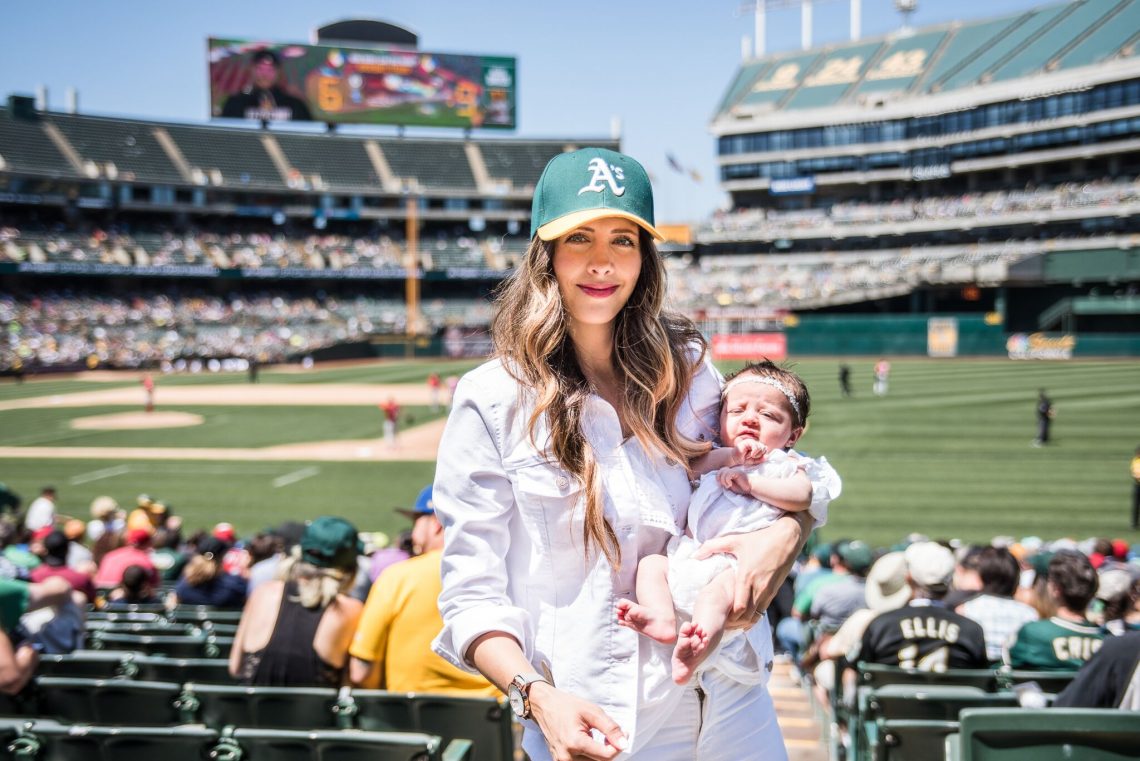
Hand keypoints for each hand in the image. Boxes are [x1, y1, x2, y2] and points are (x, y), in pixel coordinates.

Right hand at [529, 682, 627, 760]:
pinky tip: (587, 742)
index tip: (623, 733)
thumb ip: (610, 728)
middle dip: (609, 750)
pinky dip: (589, 755)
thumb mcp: (592, 711)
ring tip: (595, 736)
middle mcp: (567, 757)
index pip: (606, 756)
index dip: (618, 746)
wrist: (543, 705)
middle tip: (610, 734)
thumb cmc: (567, 706)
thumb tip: (624, 744)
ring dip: (599, 754)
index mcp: (575, 743)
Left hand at [693, 512, 810, 630]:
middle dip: (735, 622)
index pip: (738, 608)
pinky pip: (763, 609)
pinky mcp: (774, 591)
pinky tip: (745, 614)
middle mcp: (758, 587)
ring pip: (756, 615)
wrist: (787, 538)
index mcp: (746, 577)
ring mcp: (768, 590)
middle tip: (723, 623)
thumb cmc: (759, 539)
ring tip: (732, 621)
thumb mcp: (735, 540)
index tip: (720, 616)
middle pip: (747, 616)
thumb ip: (713, 546)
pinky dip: (754, 615)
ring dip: (745, 620)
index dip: (729, 617)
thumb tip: (694, 555)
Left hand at [716, 467, 750, 495]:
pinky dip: (727, 480)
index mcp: (730, 472)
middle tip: (724, 485)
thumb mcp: (731, 486)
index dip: (718, 476)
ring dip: (723, 481)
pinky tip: (730, 484)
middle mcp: (732, 470)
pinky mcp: (738, 473)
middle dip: (719, 478)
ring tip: (728, 486)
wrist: (751, 487)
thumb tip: (718, 480)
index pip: (721, 470)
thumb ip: (725, 482)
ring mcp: (735, 471)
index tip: (720, 484)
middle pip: (721, 470)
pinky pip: (729, 474)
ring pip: (724, 472)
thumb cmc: (742, 487)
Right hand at [733, 439, 766, 464]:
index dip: (763, 454)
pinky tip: (751, 454)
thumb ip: (761, 459)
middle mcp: (755, 442)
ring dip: (756, 454)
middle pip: (764, 448)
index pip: (765, 449)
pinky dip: (754, 452)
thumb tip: (767, 456)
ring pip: (760, 447)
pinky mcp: (747, 442)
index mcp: (757, 446)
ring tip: (750, 456)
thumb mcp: (754, 461)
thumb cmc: (744, 459)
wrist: (735, 458)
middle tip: (753, 457)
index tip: (756, 458)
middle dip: (760, 455)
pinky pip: (755, 447)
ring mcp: (751, 441)